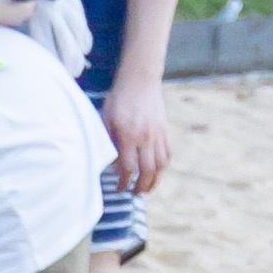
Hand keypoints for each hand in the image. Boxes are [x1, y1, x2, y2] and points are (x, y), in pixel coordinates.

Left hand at [103, 78, 171, 196]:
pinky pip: (167, 154)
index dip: (123, 182)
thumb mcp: (106, 118)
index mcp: (128, 135)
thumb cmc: (119, 98)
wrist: (140, 79)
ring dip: (154, 180)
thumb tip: (110, 163)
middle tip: (134, 194)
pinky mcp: (165, 130)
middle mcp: (146, 137)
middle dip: (141, 187)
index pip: (128, 167)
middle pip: (147, 171)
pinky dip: (162, 167)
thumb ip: (108, 141)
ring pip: (160, 165)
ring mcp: (158, 134)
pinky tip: (156, 172)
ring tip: (147, 189)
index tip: (119, 188)